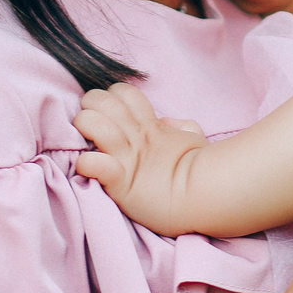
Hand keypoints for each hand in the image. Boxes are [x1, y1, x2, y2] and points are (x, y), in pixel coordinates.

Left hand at [74, 84, 210, 237]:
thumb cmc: (202, 172)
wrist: (207, 200)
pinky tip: (88, 167)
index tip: (111, 111)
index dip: (113, 96)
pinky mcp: (121, 182)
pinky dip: (87, 164)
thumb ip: (180, 127)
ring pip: (94, 125)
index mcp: (151, 127)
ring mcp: (128, 158)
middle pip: (103, 102)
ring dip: (85, 126)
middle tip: (91, 118)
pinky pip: (94, 164)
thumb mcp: (194, 140)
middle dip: (91, 105)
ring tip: (87, 139)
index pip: (124, 93)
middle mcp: (136, 138)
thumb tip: (166, 123)